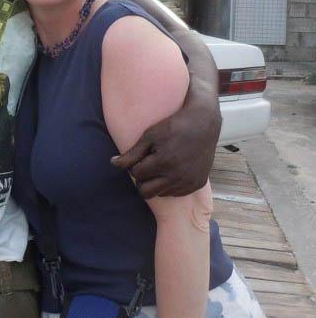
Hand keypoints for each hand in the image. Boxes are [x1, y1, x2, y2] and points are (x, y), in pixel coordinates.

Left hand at [111, 82, 220, 197]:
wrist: (203, 123)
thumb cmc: (173, 126)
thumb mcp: (150, 136)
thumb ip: (131, 153)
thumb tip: (113, 164)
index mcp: (164, 162)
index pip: (137, 174)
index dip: (135, 165)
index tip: (141, 156)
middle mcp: (177, 176)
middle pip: (146, 192)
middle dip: (142, 180)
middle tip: (146, 166)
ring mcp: (188, 182)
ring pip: (160, 194)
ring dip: (156, 182)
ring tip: (161, 165)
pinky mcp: (196, 184)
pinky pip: (175, 193)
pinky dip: (170, 184)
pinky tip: (173, 169)